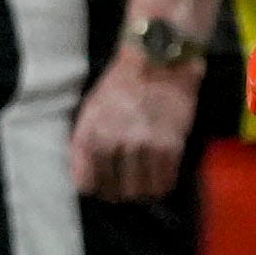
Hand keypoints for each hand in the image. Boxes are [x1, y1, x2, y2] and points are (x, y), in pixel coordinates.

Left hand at [68, 44, 198, 201]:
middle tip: (126, 185)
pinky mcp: (169, 146)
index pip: (85, 183)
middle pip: (113, 192)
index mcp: (90, 133)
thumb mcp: (91, 109)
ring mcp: (142, 145)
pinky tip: (160, 178)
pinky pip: (163, 182)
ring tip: (143, 183)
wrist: (158, 61)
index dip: (95, 188)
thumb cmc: (122, 84)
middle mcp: (113, 142)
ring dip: (141, 192)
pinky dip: (161, 186)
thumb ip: (85, 143)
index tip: (103, 185)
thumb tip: (87, 178)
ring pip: (139, 192)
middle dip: (119, 193)